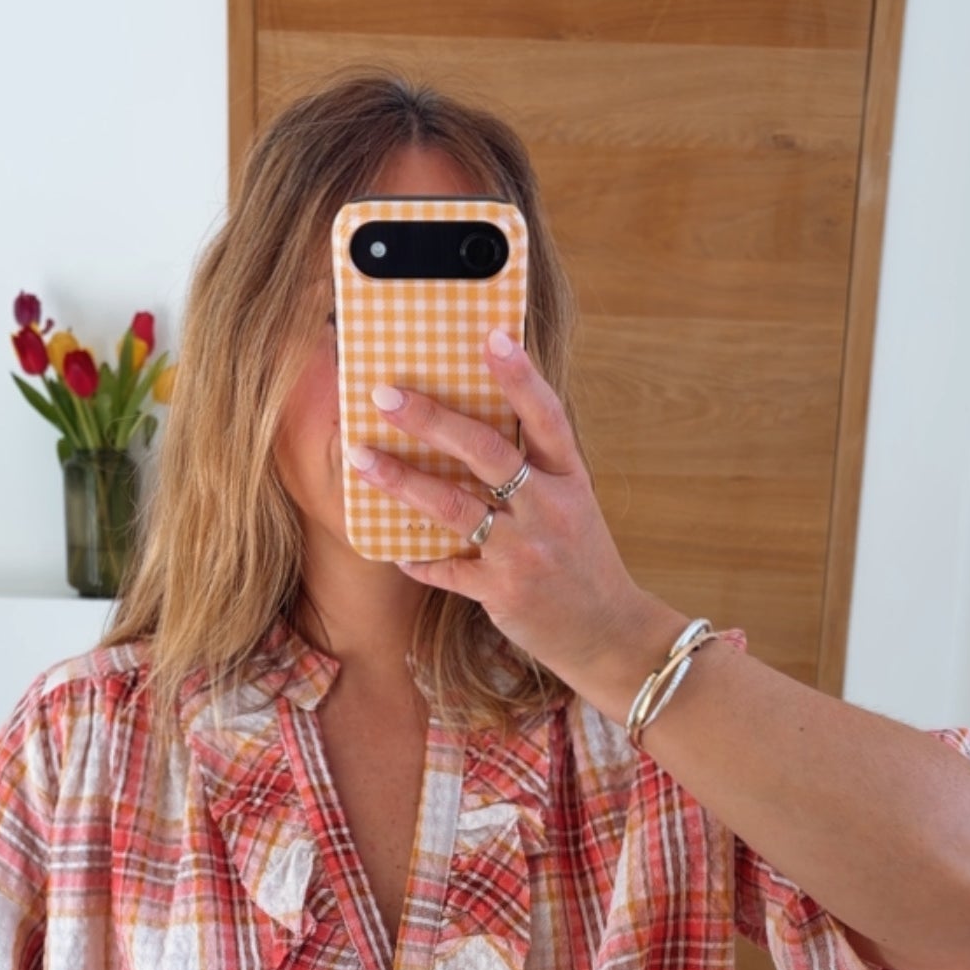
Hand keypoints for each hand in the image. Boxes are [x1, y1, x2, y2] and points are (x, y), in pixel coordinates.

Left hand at [343, 329, 674, 701]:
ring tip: (361, 457)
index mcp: (569, 479)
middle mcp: (549, 509)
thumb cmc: (582, 564)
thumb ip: (534, 474)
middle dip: (431, 419)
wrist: (609, 634)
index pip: (545, 416)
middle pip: (486, 452)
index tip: (490, 336)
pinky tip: (393, 548)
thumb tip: (468, 434)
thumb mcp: (572, 509)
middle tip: (385, 394)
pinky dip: (418, 558)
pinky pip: (447, 569)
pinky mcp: (503, 592)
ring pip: (454, 505)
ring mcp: (525, 551)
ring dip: (402, 479)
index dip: (519, 375)